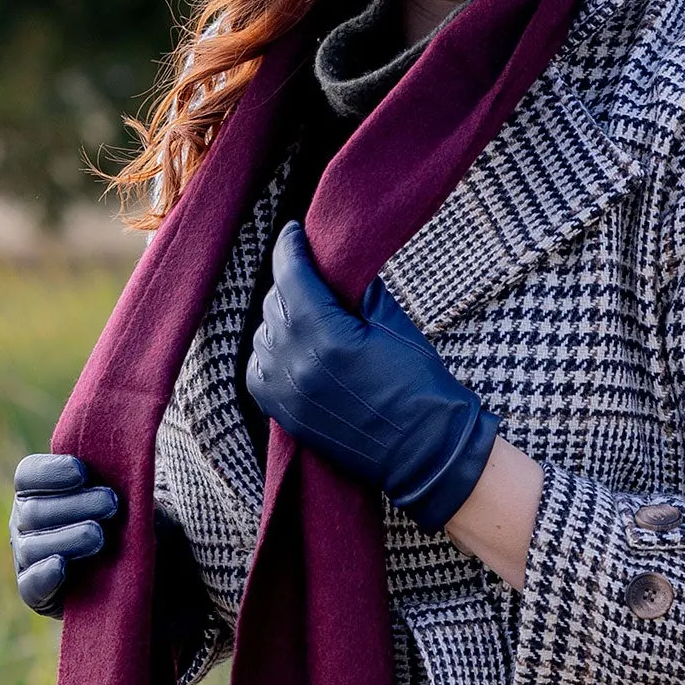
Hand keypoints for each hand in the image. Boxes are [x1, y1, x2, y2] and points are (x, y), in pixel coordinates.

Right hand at [10, 454, 118, 614]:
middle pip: (34, 510)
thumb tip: (123, 454)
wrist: (140, 568)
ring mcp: (27, 558)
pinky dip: (44, 574)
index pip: (28, 476)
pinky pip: (31, 585)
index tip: (84, 472)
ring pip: (33, 546)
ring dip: (67, 537)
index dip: (51, 472)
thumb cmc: (128, 521)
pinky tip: (62, 565)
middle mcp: (24, 522)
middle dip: (74, 505)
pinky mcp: (37, 593)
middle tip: (111, 503)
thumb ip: (114, 476)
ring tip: (99, 535)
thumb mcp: (125, 494)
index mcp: (37, 492)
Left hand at [245, 221, 500, 531]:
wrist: (424, 452)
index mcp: (327, 336)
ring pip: (264, 335)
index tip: (293, 233)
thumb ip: (359, 292)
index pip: (291, 276)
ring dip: (281, 317)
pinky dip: (271, 352)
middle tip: (309, 272)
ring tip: (306, 312)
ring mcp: (286, 392)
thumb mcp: (394, 325)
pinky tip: (292, 346)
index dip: (290, 248)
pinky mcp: (284, 415)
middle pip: (275, 303)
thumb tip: (337, 264)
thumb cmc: (419, 386)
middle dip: (290, 282)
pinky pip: (259, 369)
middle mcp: (297, 364)